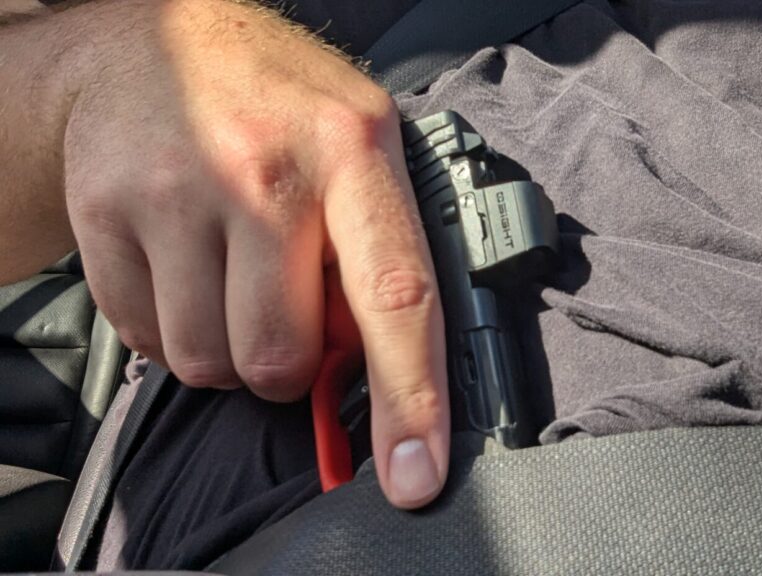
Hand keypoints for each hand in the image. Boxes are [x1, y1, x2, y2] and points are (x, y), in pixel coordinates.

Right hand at [62, 0, 447, 507]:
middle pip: (278, 360)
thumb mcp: (359, 144)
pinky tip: (184, 268)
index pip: (396, 296)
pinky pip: (145, 342)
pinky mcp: (105, 213)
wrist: (153, 41)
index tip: (415, 473)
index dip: (410, 398)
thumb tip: (377, 369)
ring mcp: (175, 192)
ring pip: (208, 364)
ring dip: (227, 350)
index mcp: (354, 152)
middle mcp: (262, 172)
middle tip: (283, 309)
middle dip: (287, 364)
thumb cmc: (279, 106)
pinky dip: (170, 331)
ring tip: (232, 280)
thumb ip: (379, 249)